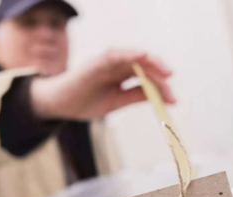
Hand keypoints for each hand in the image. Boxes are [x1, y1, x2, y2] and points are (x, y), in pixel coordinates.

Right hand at [30, 49, 175, 119]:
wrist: (59, 105)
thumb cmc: (85, 101)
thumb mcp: (117, 102)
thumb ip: (136, 96)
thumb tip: (164, 98)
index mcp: (123, 74)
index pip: (147, 75)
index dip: (161, 85)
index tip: (173, 99)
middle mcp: (117, 65)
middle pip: (144, 65)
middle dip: (160, 74)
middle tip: (171, 86)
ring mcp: (107, 62)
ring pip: (133, 57)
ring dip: (151, 61)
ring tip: (165, 71)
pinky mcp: (96, 62)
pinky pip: (114, 54)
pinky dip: (129, 54)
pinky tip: (141, 57)